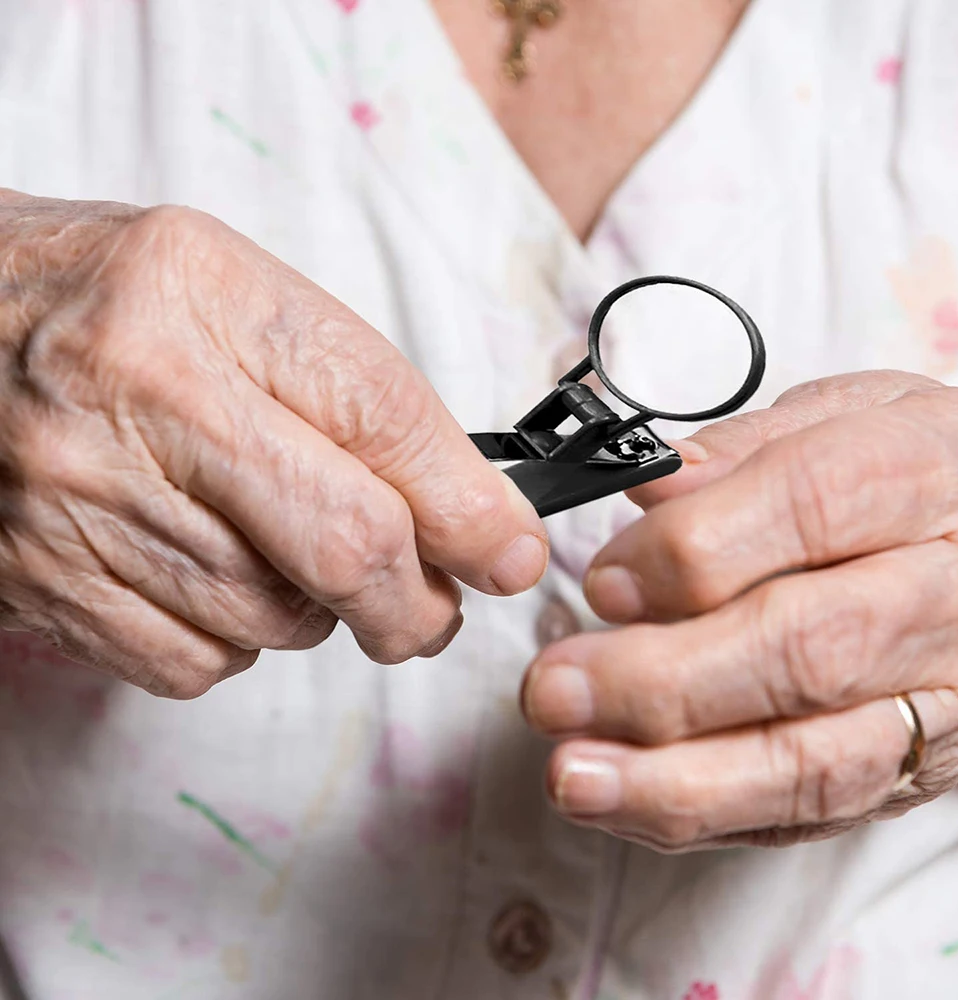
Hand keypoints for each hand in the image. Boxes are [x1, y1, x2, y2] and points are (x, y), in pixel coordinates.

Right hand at [0, 191, 546, 696]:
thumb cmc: (109, 307)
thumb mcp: (236, 296)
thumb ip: (353, 394)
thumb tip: (466, 510)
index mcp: (202, 297)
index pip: (382, 418)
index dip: (470, 506)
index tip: (512, 551)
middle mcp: (140, 397)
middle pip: (344, 546)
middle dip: (419, 602)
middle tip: (434, 606)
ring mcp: (82, 501)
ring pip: (278, 621)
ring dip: (320, 614)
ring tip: (285, 556)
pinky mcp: (48, 585)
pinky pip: (199, 662)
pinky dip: (239, 640)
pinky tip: (211, 578)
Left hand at [521, 371, 957, 850]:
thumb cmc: (918, 471)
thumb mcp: (852, 413)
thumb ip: (747, 449)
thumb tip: (653, 488)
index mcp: (926, 475)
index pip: (808, 509)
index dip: (694, 551)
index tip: (604, 581)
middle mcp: (944, 593)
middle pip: (803, 649)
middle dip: (661, 679)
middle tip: (555, 688)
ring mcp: (938, 696)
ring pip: (813, 757)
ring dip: (677, 780)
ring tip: (573, 777)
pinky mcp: (916, 768)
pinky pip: (814, 811)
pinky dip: (710, 817)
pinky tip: (626, 804)